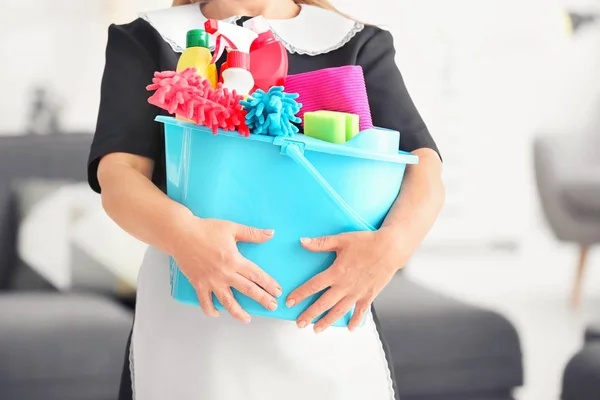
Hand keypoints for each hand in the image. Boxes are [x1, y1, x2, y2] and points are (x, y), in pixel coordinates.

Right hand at [171, 217, 281, 322]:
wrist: (181, 234)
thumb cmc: (206, 229)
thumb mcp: (232, 228)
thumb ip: (252, 234)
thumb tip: (271, 234)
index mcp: (235, 260)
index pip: (256, 275)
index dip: (269, 284)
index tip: (277, 291)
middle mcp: (225, 274)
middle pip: (247, 290)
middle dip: (262, 299)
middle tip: (272, 307)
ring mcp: (211, 281)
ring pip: (227, 302)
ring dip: (238, 312)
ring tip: (247, 319)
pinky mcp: (198, 284)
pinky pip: (205, 302)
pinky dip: (210, 310)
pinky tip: (217, 313)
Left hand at [287, 228, 404, 332]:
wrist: (391, 249)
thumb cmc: (366, 242)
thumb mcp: (342, 239)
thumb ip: (321, 243)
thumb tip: (302, 241)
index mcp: (336, 272)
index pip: (313, 286)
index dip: (300, 294)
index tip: (289, 302)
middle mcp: (345, 286)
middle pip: (324, 303)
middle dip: (310, 314)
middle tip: (299, 323)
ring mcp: (357, 293)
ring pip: (339, 311)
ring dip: (327, 321)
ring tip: (316, 329)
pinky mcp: (369, 295)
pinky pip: (361, 311)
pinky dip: (356, 321)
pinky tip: (350, 329)